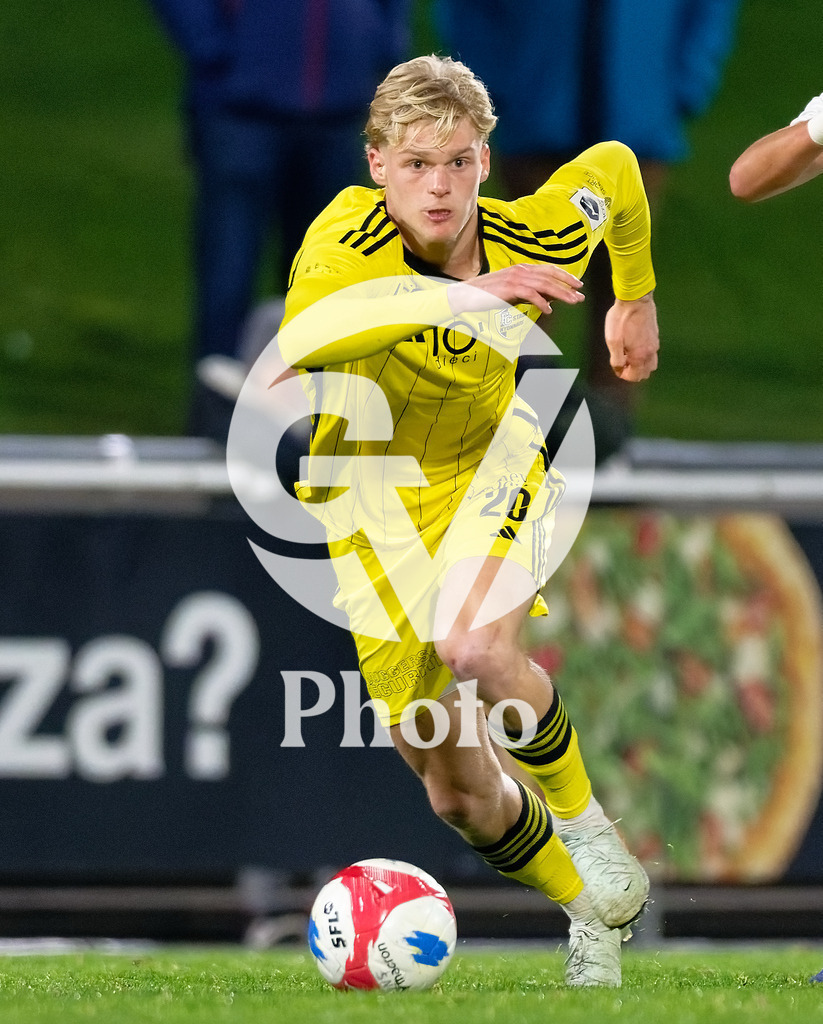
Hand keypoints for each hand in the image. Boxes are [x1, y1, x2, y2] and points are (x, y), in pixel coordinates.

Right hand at [448, 263, 584, 315]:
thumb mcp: (513, 293)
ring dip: (560, 294)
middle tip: (580, 294)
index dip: (565, 276)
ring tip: (572, 302)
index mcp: (522, 269)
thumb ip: (530, 293)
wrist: (467, 295)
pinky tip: (548, 311)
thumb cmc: (488, 295)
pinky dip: (541, 302)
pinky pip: (530, 294)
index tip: (577, 285)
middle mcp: (521, 270)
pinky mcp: (509, 288)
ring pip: (544, 284)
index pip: (549, 270)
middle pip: (550, 276)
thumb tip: (548, 299)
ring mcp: (515, 278)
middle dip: (567, 285)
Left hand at [604, 292, 658, 380]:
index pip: (635, 377)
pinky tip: (634, 346)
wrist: (635, 298)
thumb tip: (619, 369)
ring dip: (640, 364)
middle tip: (622, 361)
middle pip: (645, 373)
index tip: (617, 366)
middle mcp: (651, 352)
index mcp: (640, 355)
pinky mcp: (656, 335)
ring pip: (651, 364)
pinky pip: (652, 353)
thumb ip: (616, 359)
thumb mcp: (612, 340)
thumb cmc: (621, 318)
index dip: (624, 375)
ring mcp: (655, 343)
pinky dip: (644, 355)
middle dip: (633, 371)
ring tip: (628, 354)